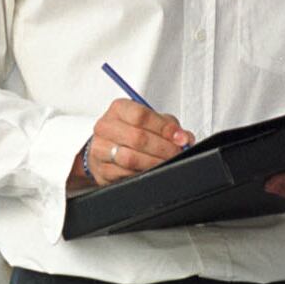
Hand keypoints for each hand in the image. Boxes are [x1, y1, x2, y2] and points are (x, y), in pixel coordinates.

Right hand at [78, 98, 194, 186]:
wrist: (109, 147)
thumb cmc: (133, 131)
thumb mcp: (152, 122)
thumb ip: (169, 126)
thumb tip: (184, 138)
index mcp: (119, 109)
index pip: (140, 115)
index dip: (163, 128)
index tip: (179, 137)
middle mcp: (105, 127)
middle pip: (137, 137)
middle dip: (162, 148)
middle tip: (176, 153)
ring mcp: (100, 149)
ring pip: (130, 158)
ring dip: (154, 162)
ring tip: (166, 162)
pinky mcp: (101, 170)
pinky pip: (124, 174)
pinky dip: (142, 173)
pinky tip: (151, 170)